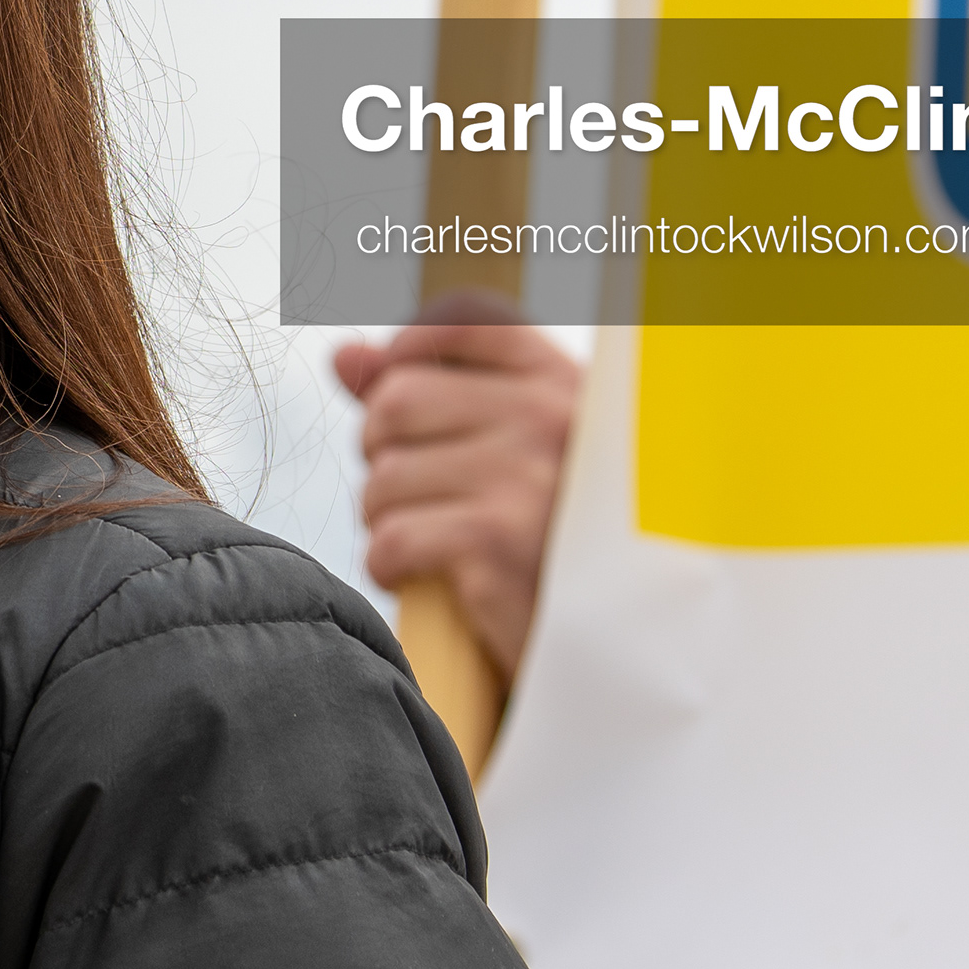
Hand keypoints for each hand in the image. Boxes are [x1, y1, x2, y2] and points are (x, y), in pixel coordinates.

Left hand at [330, 308, 580, 681]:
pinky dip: (388, 565)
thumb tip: (343, 354)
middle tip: (412, 494)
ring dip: (383, 518)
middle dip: (381, 454)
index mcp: (566, 383)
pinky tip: (419, 577)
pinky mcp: (498, 544)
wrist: (626, 649)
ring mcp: (527, 478)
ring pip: (383, 476)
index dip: (406, 352)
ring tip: (425, 543)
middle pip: (396, 400)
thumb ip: (431, 391)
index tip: (402, 408)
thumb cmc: (560, 544)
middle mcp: (551, 417)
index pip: (464, 318)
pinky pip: (390, 538)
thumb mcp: (519, 454)